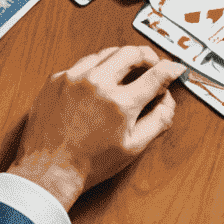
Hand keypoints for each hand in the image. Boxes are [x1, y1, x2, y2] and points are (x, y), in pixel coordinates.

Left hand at [8, 45, 180, 209]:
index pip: (156, 74)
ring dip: (120, 58)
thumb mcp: (133, 148)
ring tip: (125, 70)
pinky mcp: (56, 79)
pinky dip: (95, 68)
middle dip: (147, 56)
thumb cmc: (89, 164)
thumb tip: (167, 101)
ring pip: (106, 52)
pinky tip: (97, 81)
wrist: (48, 171)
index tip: (174, 69)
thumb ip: (158, 121)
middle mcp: (97, 83)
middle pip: (131, 52)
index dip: (171, 69)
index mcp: (120, 103)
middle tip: (151, 64)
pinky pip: (82, 63)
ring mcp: (73, 78)